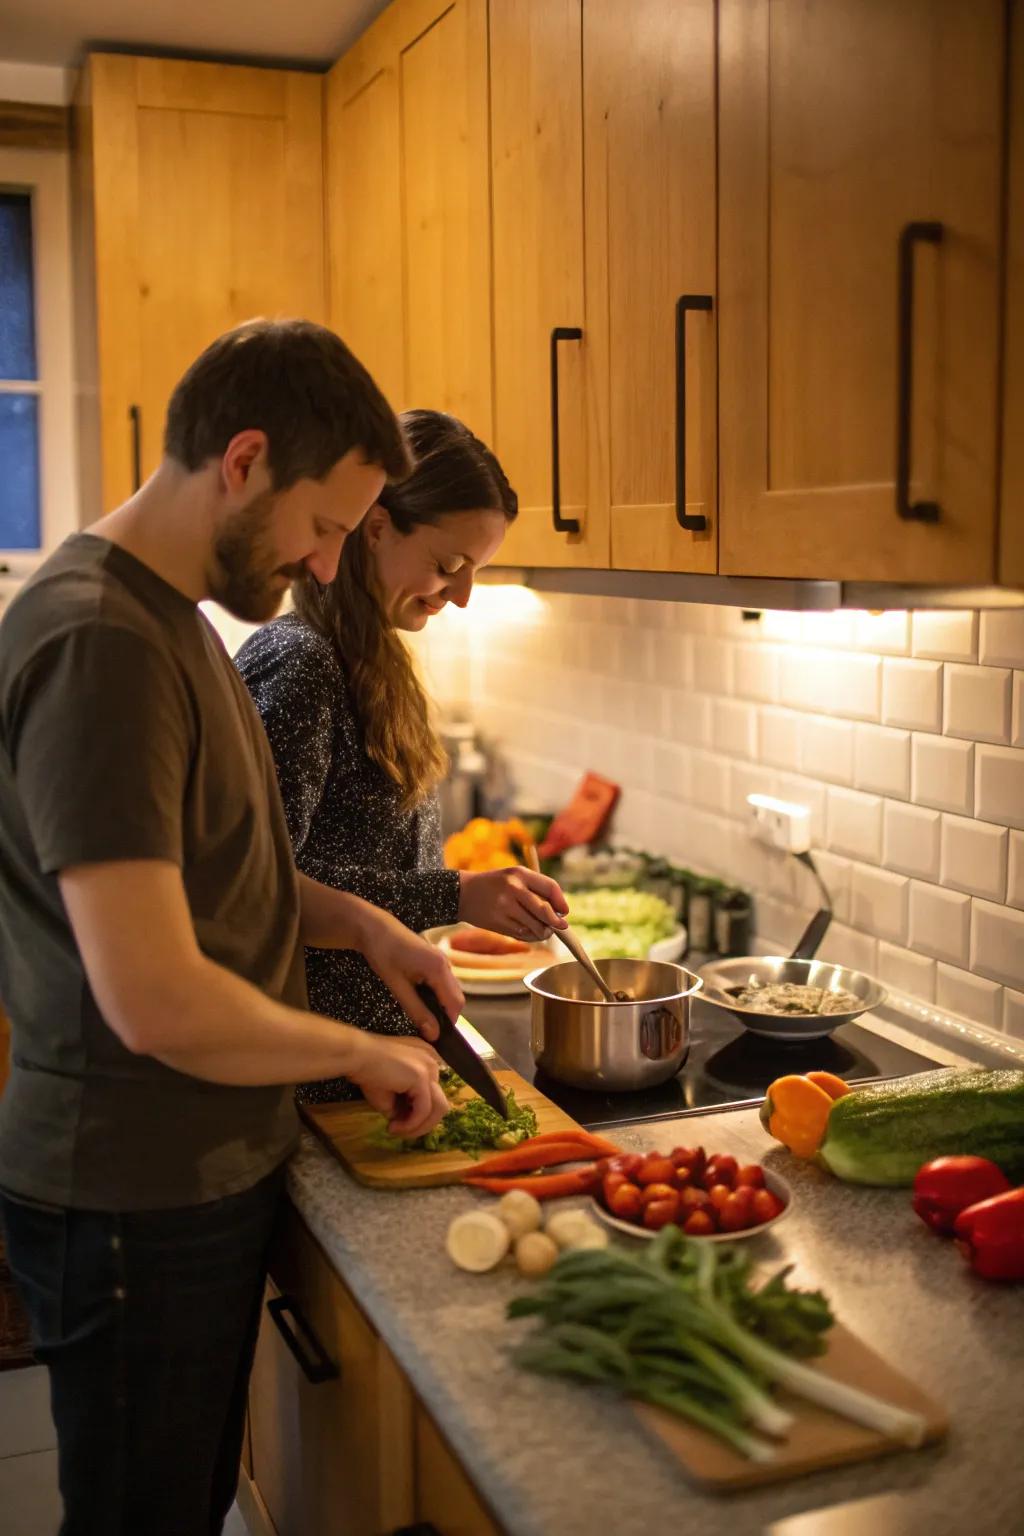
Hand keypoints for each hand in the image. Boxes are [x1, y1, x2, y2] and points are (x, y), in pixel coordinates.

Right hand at [348, 1032, 448, 1137]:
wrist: (356, 1056)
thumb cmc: (367, 1071)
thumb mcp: (390, 1095)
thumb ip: (403, 1108)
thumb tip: (408, 1125)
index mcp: (427, 1064)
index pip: (434, 1097)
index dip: (419, 1116)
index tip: (397, 1125)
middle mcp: (433, 1064)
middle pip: (440, 1104)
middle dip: (422, 1125)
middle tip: (399, 1132)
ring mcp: (430, 1069)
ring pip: (439, 1109)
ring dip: (419, 1127)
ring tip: (397, 1131)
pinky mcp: (422, 1077)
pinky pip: (423, 1110)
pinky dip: (410, 1124)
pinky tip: (393, 1127)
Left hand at [352, 902, 464, 1035]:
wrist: (375, 927)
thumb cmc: (383, 954)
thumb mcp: (397, 986)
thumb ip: (417, 1010)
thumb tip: (434, 1034)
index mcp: (439, 969)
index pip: (455, 1004)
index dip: (449, 1023)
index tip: (435, 1037)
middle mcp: (447, 964)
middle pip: (457, 998)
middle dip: (446, 1016)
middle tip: (427, 1028)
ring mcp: (443, 960)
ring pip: (451, 990)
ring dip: (442, 1005)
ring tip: (423, 1016)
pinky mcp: (437, 960)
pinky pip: (445, 982)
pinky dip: (438, 995)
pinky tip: (422, 1000)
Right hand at [458, 866, 568, 941]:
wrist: (462, 893)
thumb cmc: (495, 885)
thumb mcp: (514, 877)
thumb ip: (536, 889)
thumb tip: (560, 912)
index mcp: (520, 874)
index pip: (550, 887)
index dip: (561, 901)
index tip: (565, 911)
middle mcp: (513, 888)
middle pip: (544, 910)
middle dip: (556, 922)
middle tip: (561, 927)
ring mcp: (505, 907)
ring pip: (534, 926)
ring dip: (543, 932)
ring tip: (544, 932)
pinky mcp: (498, 922)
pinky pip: (522, 934)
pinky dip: (530, 936)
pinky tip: (530, 933)